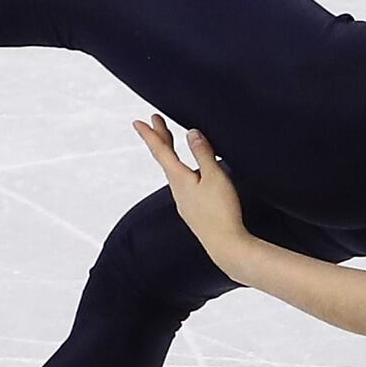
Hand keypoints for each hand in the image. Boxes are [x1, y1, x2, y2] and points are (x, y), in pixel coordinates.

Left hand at [133, 113, 251, 256]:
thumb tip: (192, 133)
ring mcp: (184, 201)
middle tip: (155, 123)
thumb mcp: (215, 176)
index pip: (161, 151)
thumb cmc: (221, 211)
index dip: (150, 134)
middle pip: (165, 159)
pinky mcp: (193, 210)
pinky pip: (182, 183)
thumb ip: (203, 153)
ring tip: (171, 143)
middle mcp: (177, 189)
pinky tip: (190, 173)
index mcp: (179, 178)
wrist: (226, 244)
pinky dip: (181, 169)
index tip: (139, 122)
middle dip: (160, 139)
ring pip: (173, 171)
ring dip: (170, 154)